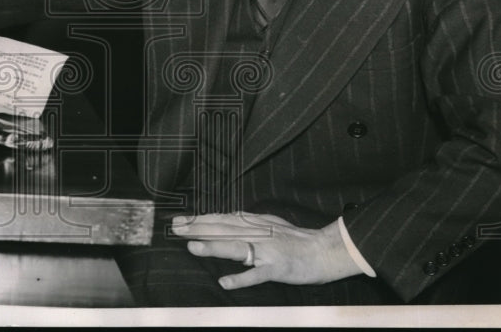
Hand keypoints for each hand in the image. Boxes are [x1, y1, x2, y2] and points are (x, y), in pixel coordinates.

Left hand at [170, 212, 361, 289]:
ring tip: (192, 248)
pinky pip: (257, 275)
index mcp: (255, 223)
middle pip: (224, 230)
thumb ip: (248, 223)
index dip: (200, 219)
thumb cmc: (297, 240)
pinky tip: (225, 282)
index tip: (180, 220)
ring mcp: (267, 251)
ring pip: (237, 248)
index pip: (222, 219)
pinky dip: (241, 278)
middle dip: (198, 229)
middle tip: (175, 228)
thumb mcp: (270, 225)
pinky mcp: (277, 268)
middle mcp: (258, 234)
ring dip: (214, 247)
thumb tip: (224, 219)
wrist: (325, 251)